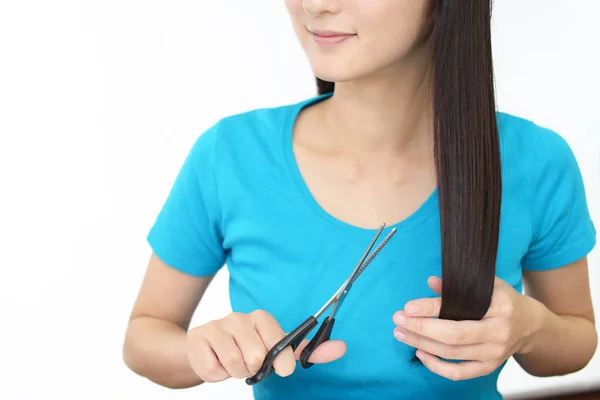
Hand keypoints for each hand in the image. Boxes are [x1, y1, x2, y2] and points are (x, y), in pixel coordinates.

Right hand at [186, 310, 346, 381]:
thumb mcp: (277, 349)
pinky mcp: (198, 338)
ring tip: (232, 363)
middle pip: (254, 356)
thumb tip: (341, 348)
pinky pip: (213, 370)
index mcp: (261, 318)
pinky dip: (217, 374)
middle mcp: (239, 317)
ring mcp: (217, 326)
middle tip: (247, 363)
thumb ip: (307, 350)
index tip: (284, 370)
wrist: (203, 349)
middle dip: (252, 369)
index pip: (276, 338)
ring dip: (234, 372)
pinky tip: (216, 362)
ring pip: (234, 363)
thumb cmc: (245, 349)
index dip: (282, 359)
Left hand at [392, 276, 541, 380]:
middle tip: (398, 319)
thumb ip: (460, 285)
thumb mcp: (488, 285)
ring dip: (422, 345)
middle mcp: (498, 334)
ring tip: (401, 333)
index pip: (460, 310)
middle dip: (421, 329)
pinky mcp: (489, 368)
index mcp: (500, 308)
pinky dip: (436, 366)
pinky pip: (459, 373)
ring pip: (452, 354)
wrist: (530, 325)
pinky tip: (420, 353)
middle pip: (453, 337)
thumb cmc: (504, 300)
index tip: (408, 306)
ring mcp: (494, 354)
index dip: (431, 309)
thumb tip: (431, 282)